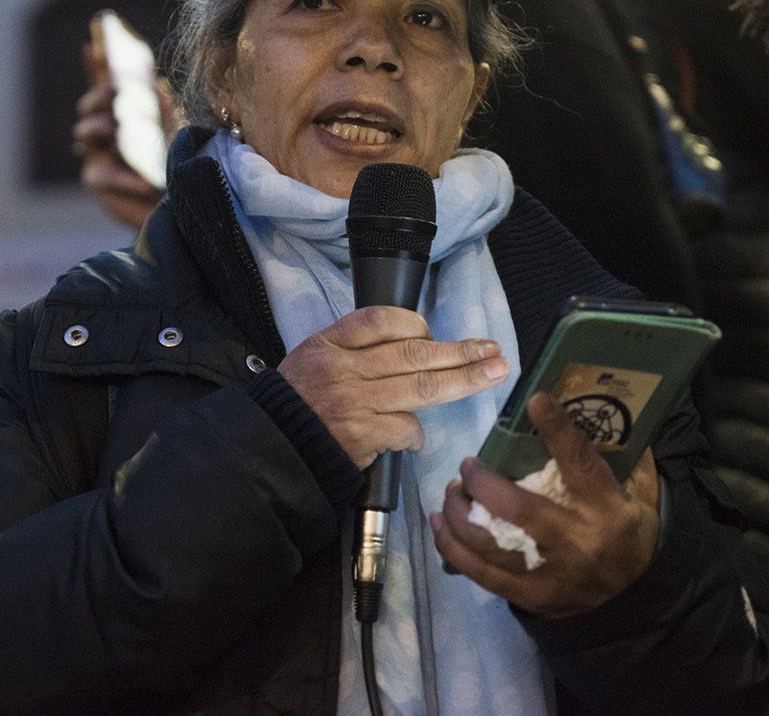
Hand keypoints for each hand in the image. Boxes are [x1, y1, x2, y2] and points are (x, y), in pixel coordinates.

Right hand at [73, 40, 174, 230]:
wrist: (181, 203)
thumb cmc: (176, 163)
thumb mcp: (174, 131)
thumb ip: (164, 107)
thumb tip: (157, 81)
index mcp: (122, 113)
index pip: (104, 84)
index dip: (95, 64)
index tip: (91, 44)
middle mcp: (105, 131)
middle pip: (87, 107)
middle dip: (97, 96)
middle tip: (113, 90)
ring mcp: (98, 155)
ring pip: (83, 134)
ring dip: (98, 127)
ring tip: (115, 129)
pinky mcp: (100, 183)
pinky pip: (102, 174)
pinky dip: (123, 176)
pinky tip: (142, 180)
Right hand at [278, 307, 509, 468]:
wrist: (273, 448)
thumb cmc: (298, 402)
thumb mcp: (314, 357)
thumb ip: (355, 347)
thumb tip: (413, 344)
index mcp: (330, 343)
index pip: (380, 320)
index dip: (414, 324)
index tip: (433, 333)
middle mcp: (344, 368)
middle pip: (414, 353)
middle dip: (460, 351)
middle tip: (493, 350)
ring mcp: (356, 402)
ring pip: (422, 386)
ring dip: (464, 380)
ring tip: (494, 372)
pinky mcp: (363, 435)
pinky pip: (407, 428)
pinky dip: (417, 434)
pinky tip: (414, 438)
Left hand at [429, 392, 660, 617]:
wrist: (633, 594)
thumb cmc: (626, 529)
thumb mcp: (636, 490)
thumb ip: (616, 452)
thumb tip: (590, 405)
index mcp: (608, 509)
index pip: (580, 463)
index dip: (557, 430)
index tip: (535, 401)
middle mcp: (580, 542)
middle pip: (518, 509)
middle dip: (482, 483)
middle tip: (467, 464)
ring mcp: (553, 575)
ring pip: (490, 544)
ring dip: (459, 514)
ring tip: (452, 491)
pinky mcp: (532, 597)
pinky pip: (482, 574)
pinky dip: (453, 547)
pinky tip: (439, 523)